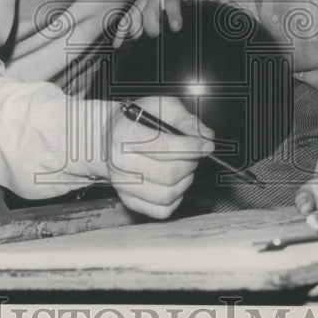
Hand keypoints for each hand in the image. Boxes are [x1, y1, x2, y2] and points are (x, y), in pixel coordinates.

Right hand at [95, 96, 214, 218]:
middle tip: (194, 155)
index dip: (191, 148)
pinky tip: (175, 183)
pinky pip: (161, 211)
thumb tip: (206, 136)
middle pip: (167, 174)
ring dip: (185, 181)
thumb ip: (185, 119)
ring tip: (185, 167)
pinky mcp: (128, 200)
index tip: (206, 145)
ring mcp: (121, 184)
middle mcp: (119, 161)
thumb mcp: (161, 106)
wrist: (110, 136)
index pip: (162, 146)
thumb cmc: (138, 119)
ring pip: (166, 195)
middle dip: (190, 164)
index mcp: (123, 133)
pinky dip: (176, 199)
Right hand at [114, 0, 199, 44]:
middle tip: (155, 34)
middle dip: (151, 22)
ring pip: (134, 13)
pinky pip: (125, 18)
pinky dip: (120, 31)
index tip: (177, 28)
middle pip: (149, 9)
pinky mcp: (136, 6)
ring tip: (137, 39)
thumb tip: (215, 4)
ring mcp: (143, 0)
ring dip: (134, 26)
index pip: (171, 2)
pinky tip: (118, 45)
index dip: (174, 14)